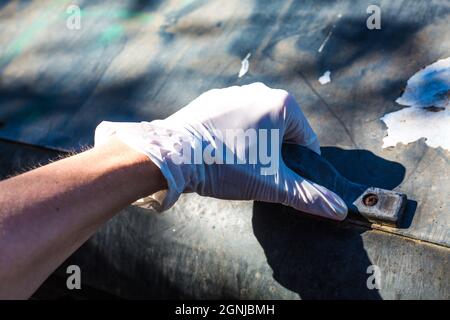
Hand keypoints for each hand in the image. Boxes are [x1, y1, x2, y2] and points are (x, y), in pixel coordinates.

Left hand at [94, 82, 346, 219]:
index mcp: (283, 104)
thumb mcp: (271, 184)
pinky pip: (234, 119)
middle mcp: (260, 90)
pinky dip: (234, 134)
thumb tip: (339, 211)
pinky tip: (220, 150)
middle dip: (276, 154)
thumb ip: (307, 196)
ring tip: (236, 163)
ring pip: (258, 125)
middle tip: (257, 174)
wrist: (173, 154)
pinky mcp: (212, 99)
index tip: (281, 180)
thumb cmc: (226, 165)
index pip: (307, 142)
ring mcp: (234, 92)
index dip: (299, 166)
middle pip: (283, 131)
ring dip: (256, 144)